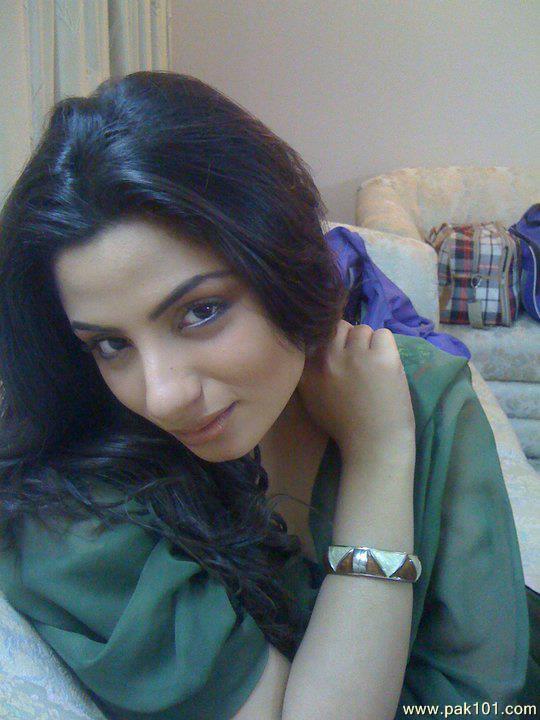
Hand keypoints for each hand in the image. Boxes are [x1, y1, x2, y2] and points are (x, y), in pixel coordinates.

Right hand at [296, 321, 414, 461]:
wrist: (373, 444)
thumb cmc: (344, 426)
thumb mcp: (312, 398)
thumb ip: (308, 371)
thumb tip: (314, 346)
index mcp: (308, 369)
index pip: (317, 334)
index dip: (330, 341)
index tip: (339, 355)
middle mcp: (328, 357)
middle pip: (339, 327)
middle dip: (349, 340)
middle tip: (358, 361)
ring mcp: (355, 355)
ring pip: (362, 329)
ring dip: (368, 343)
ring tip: (373, 366)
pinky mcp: (382, 357)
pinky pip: (383, 334)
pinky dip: (386, 346)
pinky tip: (386, 365)